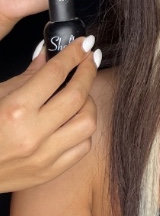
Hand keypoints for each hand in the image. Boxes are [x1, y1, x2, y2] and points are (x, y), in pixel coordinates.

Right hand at [0, 36, 101, 191]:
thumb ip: (29, 74)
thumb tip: (50, 53)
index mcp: (15, 110)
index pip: (55, 73)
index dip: (74, 53)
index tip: (84, 43)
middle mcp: (32, 134)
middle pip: (78, 95)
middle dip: (88, 71)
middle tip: (89, 59)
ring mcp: (43, 156)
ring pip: (87, 122)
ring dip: (88, 103)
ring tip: (79, 94)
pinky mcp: (49, 172)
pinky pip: (83, 146)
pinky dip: (83, 130)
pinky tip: (74, 119)